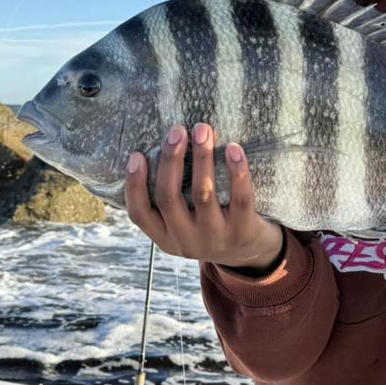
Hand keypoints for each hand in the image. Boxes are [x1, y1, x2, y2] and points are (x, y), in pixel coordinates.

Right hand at [124, 122, 283, 273]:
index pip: (139, 214)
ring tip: (203, 130)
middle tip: (177, 130)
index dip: (134, 185)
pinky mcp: (243, 232)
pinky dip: (237, 172)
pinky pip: (240, 199)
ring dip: (201, 158)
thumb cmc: (210, 224)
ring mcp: (214, 238)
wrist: (251, 254)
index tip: (136, 155)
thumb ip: (171, 196)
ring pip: (203, 194)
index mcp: (165, 236)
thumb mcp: (184, 222)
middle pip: (169, 198)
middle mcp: (186, 240)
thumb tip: (165, 144)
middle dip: (170, 160)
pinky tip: (234, 148)